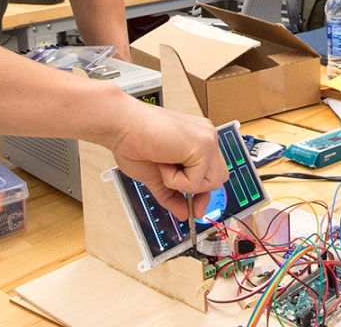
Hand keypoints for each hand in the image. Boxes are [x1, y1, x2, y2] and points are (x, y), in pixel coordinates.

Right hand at [109, 100, 227, 219]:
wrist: (121, 126)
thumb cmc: (134, 142)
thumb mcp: (158, 177)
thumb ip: (173, 195)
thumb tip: (184, 214)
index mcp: (199, 140)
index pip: (213, 172)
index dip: (203, 192)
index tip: (195, 209)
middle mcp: (207, 137)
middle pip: (219, 179)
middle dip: (196, 189)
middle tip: (172, 183)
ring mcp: (207, 139)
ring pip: (212, 183)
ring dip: (184, 184)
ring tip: (164, 165)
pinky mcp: (203, 145)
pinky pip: (197, 181)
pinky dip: (175, 180)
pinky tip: (163, 162)